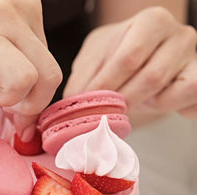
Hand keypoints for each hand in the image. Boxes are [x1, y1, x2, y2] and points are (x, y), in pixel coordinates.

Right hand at [0, 0, 61, 118]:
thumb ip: (18, 61)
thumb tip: (27, 120)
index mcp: (27, 10)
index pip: (51, 70)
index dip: (36, 96)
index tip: (17, 108)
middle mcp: (10, 13)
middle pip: (48, 78)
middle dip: (27, 103)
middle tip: (1, 99)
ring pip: (22, 80)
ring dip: (2, 96)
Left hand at [64, 7, 196, 118]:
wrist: (145, 54)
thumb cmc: (119, 52)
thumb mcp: (95, 55)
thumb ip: (83, 75)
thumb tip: (72, 102)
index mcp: (152, 21)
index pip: (129, 58)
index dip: (105, 84)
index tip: (88, 100)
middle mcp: (181, 36)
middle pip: (151, 77)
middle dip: (122, 100)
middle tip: (104, 110)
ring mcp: (196, 59)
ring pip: (172, 94)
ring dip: (144, 106)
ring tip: (127, 103)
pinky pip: (191, 106)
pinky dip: (173, 111)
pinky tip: (155, 104)